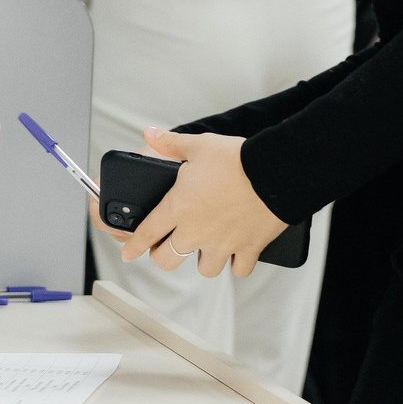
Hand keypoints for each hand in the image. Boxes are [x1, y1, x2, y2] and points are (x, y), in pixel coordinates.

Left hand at [118, 128, 290, 278]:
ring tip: (208, 248)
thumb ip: (171, 143)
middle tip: (170, 247)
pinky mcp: (248, 249)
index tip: (127, 253)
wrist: (274, 172)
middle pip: (168, 260)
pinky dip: (238, 263)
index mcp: (179, 208)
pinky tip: (237, 252)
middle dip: (164, 255)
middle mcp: (196, 231)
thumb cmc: (236, 159)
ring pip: (205, 269)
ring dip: (204, 260)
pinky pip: (239, 269)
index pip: (146, 233)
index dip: (133, 245)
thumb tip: (150, 134)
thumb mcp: (199, 145)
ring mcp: (223, 244)